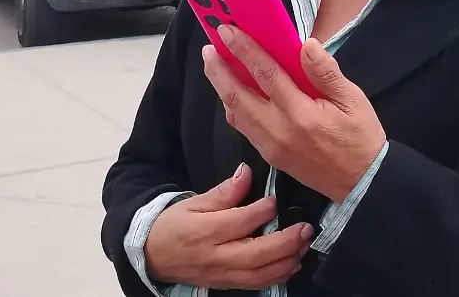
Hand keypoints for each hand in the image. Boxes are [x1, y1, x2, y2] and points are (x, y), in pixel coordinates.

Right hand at [144, 163, 313, 289]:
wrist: (152, 255)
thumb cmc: (174, 225)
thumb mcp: (194, 202)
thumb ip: (224, 191)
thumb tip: (246, 172)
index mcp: (205, 231)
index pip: (239, 222)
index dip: (262, 210)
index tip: (275, 200)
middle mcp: (215, 256)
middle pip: (255, 254)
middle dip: (286, 242)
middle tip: (306, 229)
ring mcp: (222, 274)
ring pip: (259, 274)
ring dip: (286, 261)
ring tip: (304, 245)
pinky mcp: (226, 285)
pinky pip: (255, 285)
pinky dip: (277, 277)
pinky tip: (292, 265)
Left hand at [204, 25, 387, 202]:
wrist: (362, 183)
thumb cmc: (360, 138)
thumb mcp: (354, 100)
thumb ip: (326, 72)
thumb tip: (306, 45)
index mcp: (300, 114)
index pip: (265, 74)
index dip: (244, 50)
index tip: (227, 31)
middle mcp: (278, 131)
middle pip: (238, 96)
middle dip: (219, 70)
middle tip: (208, 48)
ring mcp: (270, 147)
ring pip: (235, 114)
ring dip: (221, 88)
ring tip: (214, 66)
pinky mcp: (269, 157)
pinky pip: (243, 128)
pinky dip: (233, 107)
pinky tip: (232, 94)